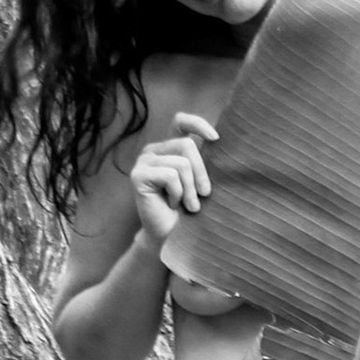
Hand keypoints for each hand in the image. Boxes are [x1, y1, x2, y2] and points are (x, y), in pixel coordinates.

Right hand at [129, 111, 218, 252]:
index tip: (216, 139)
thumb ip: (204, 161)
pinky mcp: (138, 175)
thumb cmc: (189, 211)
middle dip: (201, 173)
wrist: (171, 237)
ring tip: (189, 206)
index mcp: (170, 148)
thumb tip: (221, 142)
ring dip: (190, 190)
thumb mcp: (200, 182)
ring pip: (181, 163)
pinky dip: (178, 194)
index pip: (181, 122)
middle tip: (204, 196)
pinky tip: (172, 205)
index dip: (198, 124)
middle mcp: (154, 150)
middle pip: (187, 145)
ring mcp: (144, 161)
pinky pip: (170, 176)